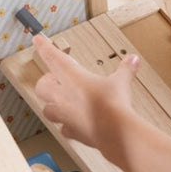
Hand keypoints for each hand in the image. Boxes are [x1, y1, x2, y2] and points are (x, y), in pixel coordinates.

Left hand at [33, 34, 138, 150]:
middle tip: (56, 79)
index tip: (37, 40)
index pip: (52, 57)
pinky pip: (63, 128)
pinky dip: (67, 125)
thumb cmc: (112, 105)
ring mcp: (65, 115)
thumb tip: (132, 60)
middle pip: (42, 86)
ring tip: (61, 102)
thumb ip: (125, 69)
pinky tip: (74, 123)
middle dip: (47, 82)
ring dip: (52, 104)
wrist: (114, 132)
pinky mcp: (72, 131)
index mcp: (71, 77)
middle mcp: (63, 96)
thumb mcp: (121, 81)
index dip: (44, 47)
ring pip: (47, 109)